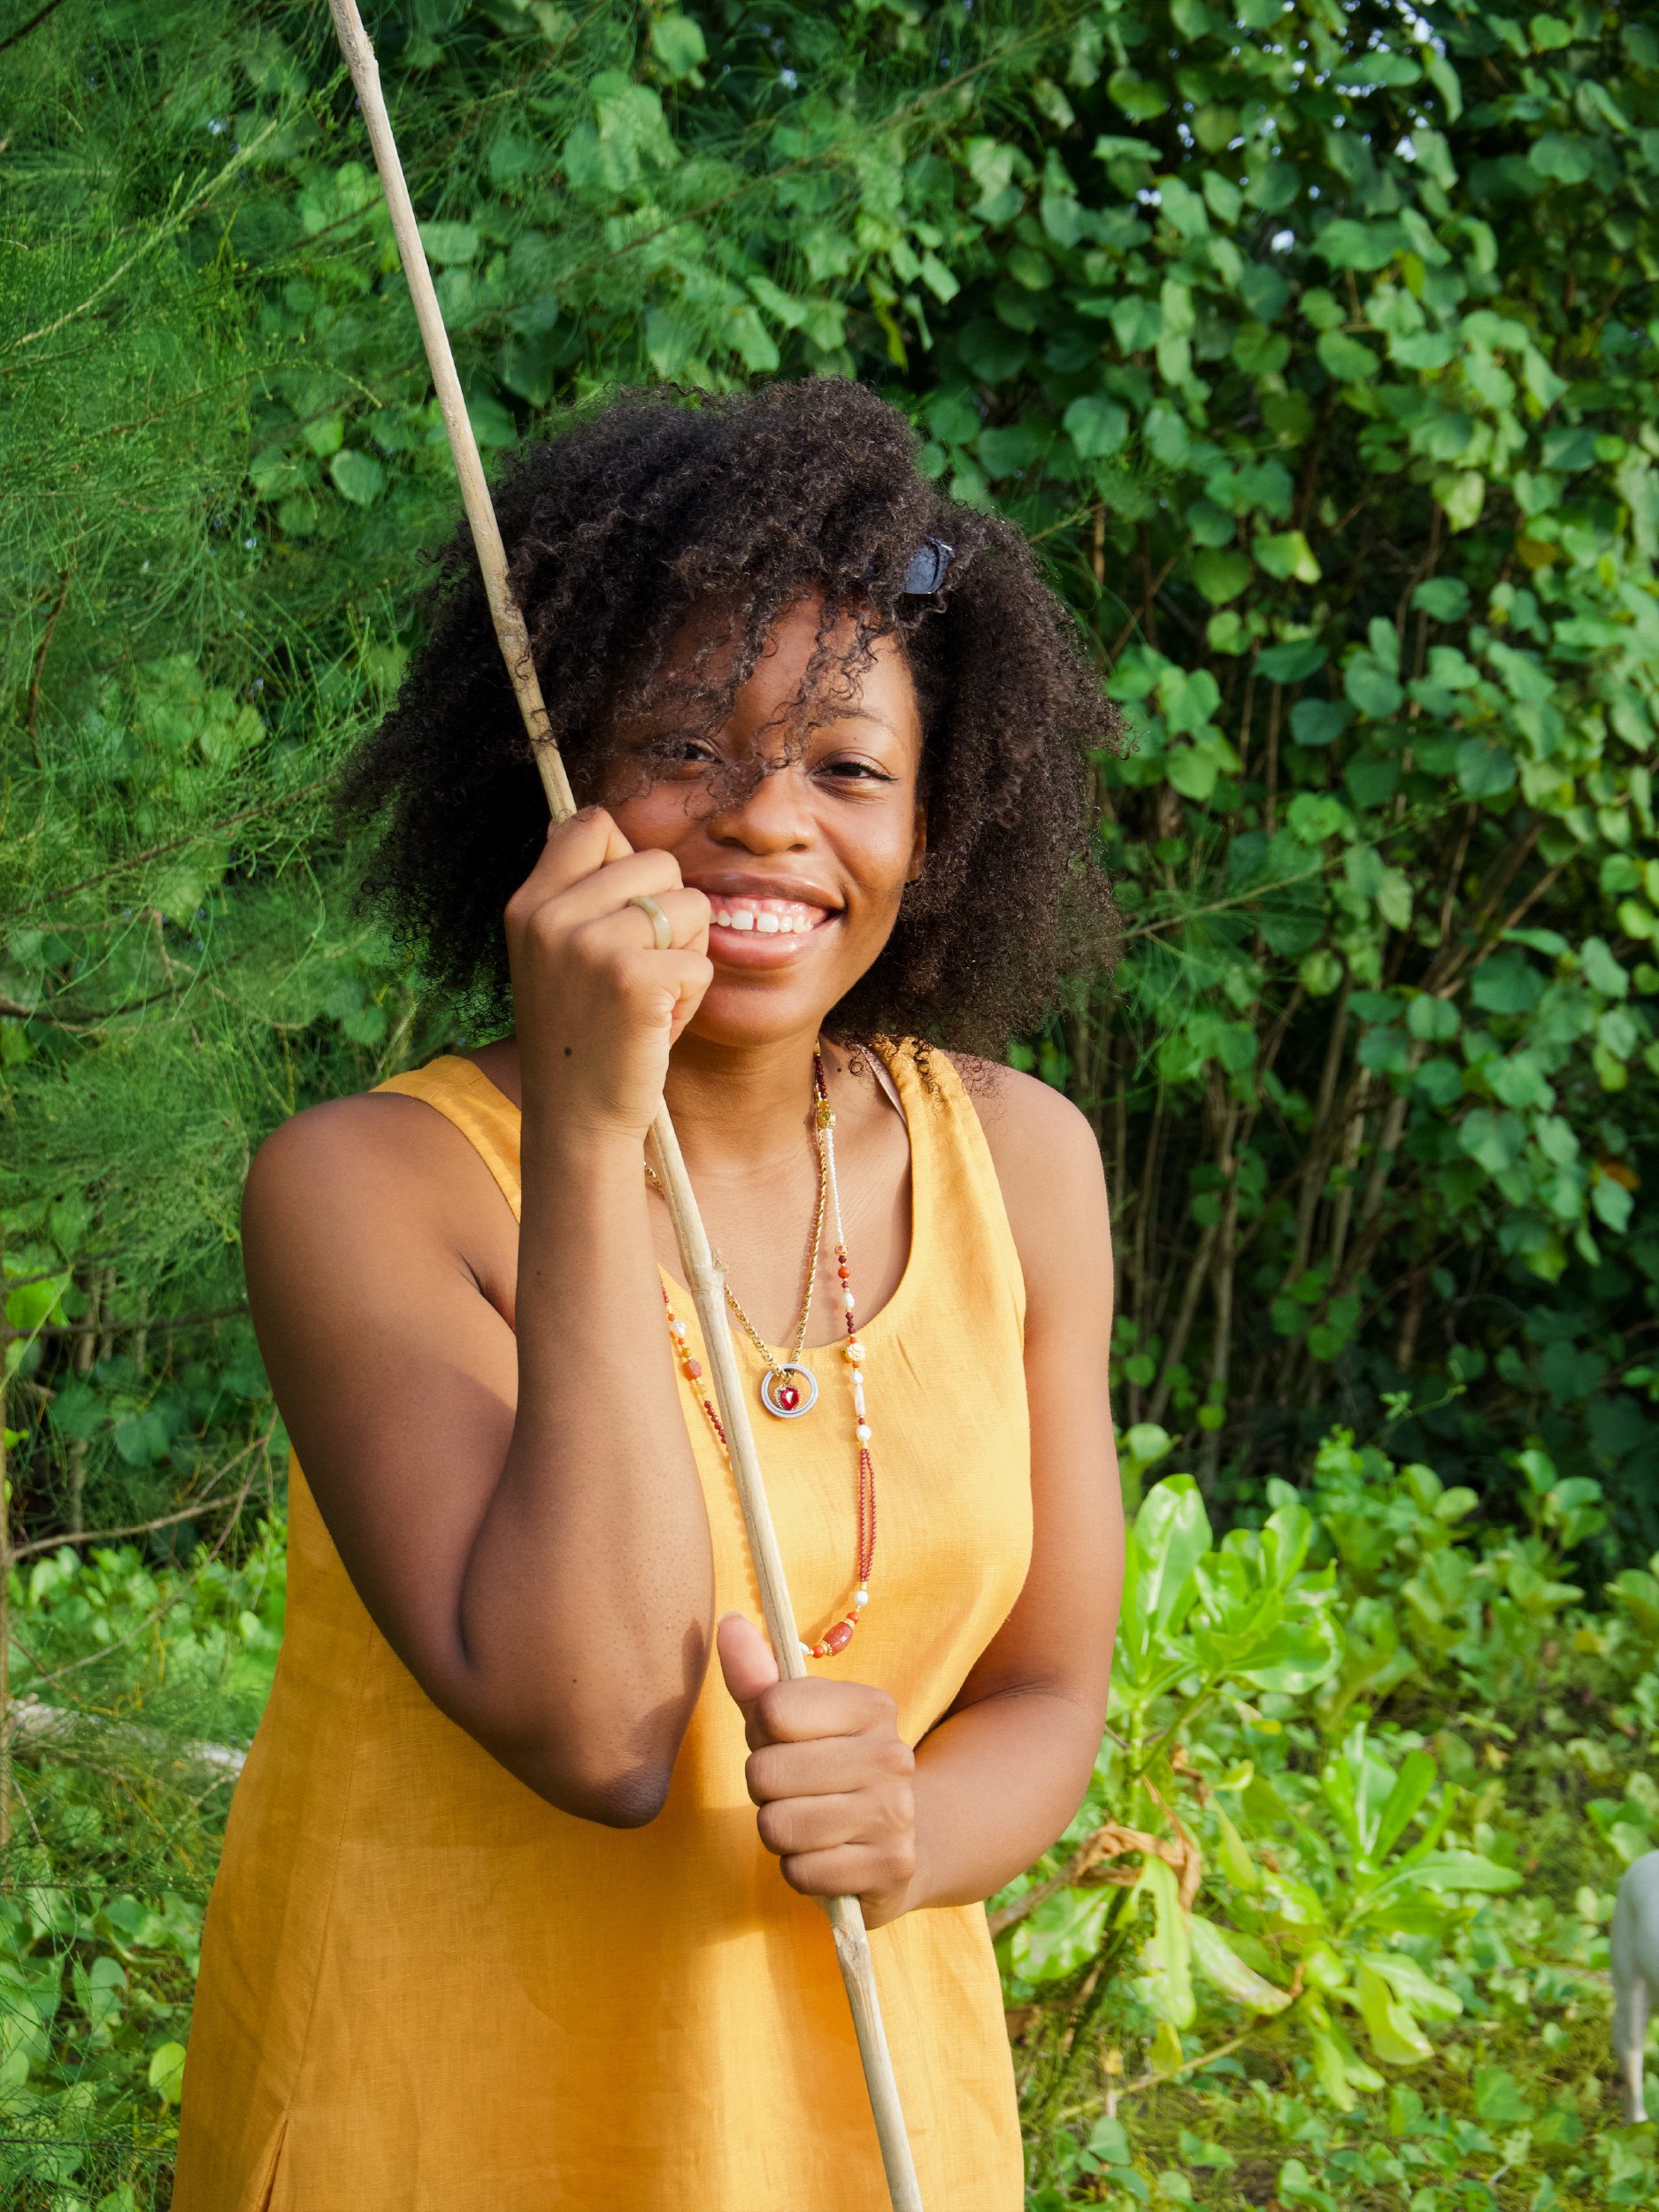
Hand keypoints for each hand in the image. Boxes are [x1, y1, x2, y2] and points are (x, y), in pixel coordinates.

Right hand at [503, 808, 711, 1142]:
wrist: (576, 1118)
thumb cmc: (582, 1034)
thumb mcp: (552, 954)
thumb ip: (573, 893)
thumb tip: (595, 824)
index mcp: (529, 904)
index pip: (591, 824)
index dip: (626, 856)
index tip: (625, 906)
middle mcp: (552, 916)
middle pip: (659, 862)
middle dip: (670, 914)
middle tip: (640, 969)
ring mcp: (591, 945)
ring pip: (692, 905)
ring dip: (686, 953)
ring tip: (649, 998)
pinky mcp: (634, 978)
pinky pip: (701, 960)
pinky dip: (692, 997)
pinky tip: (656, 1025)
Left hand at [717, 1612, 918, 1929]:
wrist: (902, 1836)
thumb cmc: (827, 1764)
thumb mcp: (794, 1716)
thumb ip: (756, 1675)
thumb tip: (728, 1624)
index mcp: (872, 1706)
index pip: (773, 1709)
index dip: (761, 1732)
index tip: (786, 1742)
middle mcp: (893, 1756)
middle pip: (765, 1772)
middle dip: (763, 1787)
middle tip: (793, 1789)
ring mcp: (896, 1815)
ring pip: (777, 1826)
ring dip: (778, 1831)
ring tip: (807, 1822)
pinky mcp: (891, 1869)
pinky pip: (800, 1873)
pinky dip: (800, 1870)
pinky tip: (826, 1856)